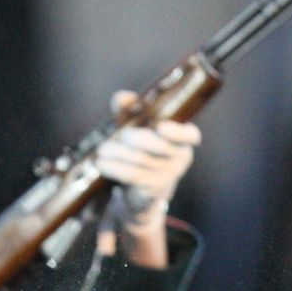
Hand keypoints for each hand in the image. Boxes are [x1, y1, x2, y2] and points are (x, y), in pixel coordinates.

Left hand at [96, 90, 200, 226]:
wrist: (139, 192)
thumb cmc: (140, 152)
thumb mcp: (137, 129)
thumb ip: (131, 111)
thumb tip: (122, 98)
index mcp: (182, 140)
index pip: (190, 135)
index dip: (177, 131)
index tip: (160, 127)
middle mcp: (180, 158)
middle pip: (157, 145)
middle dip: (133, 138)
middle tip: (118, 137)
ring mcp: (168, 175)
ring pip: (141, 160)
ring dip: (117, 153)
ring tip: (102, 151)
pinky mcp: (152, 189)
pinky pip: (132, 175)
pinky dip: (115, 167)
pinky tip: (102, 164)